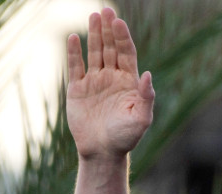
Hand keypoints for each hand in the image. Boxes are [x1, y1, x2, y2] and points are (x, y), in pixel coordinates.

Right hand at [66, 8, 153, 159]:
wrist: (102, 152)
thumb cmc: (125, 137)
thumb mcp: (141, 119)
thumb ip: (146, 96)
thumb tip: (147, 74)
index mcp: (129, 82)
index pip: (126, 53)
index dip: (123, 37)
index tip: (119, 22)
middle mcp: (112, 78)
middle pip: (110, 47)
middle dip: (109, 30)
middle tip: (106, 10)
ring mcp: (95, 81)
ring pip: (94, 53)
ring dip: (93, 34)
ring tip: (93, 16)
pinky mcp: (78, 89)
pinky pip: (76, 66)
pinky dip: (74, 52)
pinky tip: (74, 38)